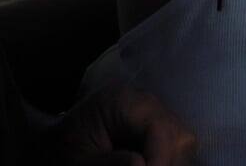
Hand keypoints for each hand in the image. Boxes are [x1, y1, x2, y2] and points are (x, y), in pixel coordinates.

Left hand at [34, 83, 196, 164]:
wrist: (50, 146)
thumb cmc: (60, 153)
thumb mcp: (77, 163)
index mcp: (122, 101)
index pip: (158, 127)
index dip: (160, 158)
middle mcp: (145, 102)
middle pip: (177, 134)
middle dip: (167, 162)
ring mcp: (153, 114)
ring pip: (182, 141)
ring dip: (171, 162)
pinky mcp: (155, 128)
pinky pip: (175, 146)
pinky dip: (166, 161)